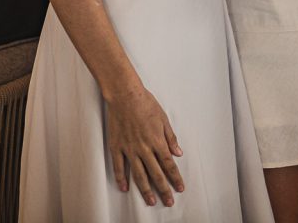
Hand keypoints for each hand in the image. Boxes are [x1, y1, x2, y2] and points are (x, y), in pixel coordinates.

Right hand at [107, 85, 183, 206]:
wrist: (125, 95)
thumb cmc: (146, 103)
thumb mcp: (163, 118)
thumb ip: (170, 138)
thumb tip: (178, 153)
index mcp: (157, 141)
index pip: (169, 165)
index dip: (175, 178)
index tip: (180, 189)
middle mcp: (144, 148)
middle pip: (156, 174)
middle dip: (164, 189)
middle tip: (169, 202)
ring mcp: (129, 149)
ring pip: (138, 174)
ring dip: (146, 189)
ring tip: (151, 201)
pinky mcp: (117, 147)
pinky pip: (119, 166)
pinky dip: (121, 178)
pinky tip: (124, 188)